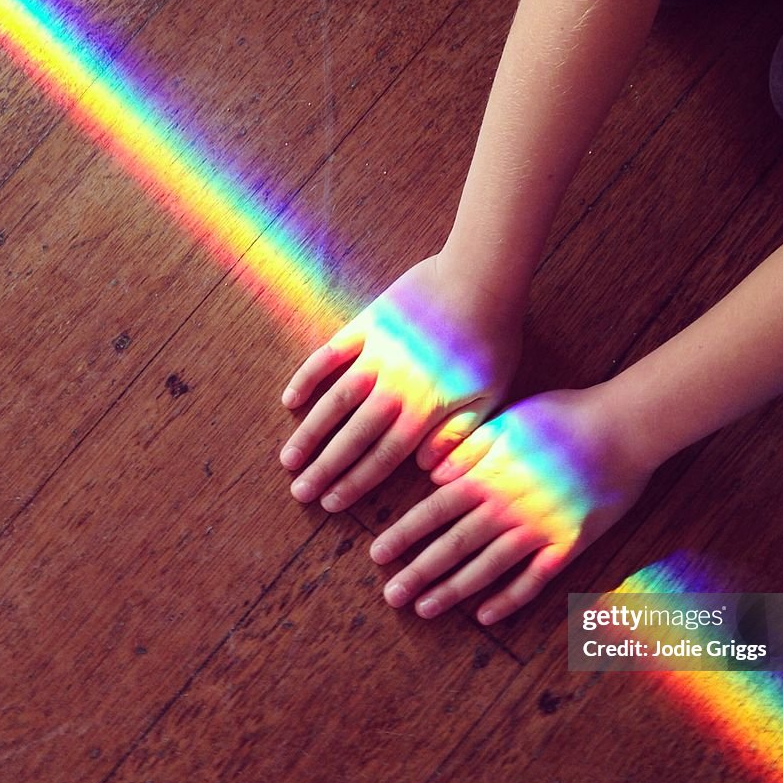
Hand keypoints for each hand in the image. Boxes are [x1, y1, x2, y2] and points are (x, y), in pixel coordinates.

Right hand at [279, 255, 521, 510]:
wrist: (481, 278)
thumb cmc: (494, 340)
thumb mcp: (489, 396)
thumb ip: (459, 436)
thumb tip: (428, 471)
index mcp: (424, 410)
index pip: (383, 457)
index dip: (355, 483)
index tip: (331, 504)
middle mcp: (393, 388)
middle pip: (352, 437)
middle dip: (324, 469)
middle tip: (300, 492)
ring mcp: (375, 355)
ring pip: (333, 402)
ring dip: (310, 433)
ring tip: (288, 459)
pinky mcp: (367, 324)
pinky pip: (330, 355)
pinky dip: (308, 377)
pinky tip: (289, 400)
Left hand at [369, 386, 655, 623]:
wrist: (624, 427)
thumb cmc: (564, 416)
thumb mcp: (507, 422)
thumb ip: (469, 448)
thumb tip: (433, 474)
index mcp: (488, 475)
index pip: (434, 511)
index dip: (404, 535)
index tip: (378, 556)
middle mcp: (506, 507)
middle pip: (453, 546)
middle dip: (419, 572)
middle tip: (391, 596)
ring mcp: (538, 529)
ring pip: (487, 568)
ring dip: (453, 591)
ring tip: (425, 609)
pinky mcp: (569, 544)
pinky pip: (534, 579)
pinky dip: (508, 599)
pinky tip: (485, 616)